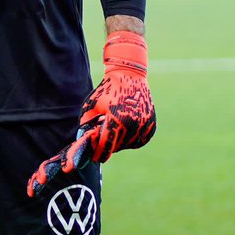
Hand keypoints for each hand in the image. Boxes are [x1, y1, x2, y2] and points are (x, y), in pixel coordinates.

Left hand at [28, 31, 155, 196]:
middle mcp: (133, 125)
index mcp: (116, 120)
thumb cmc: (106, 91)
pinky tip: (125, 126)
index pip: (106, 145)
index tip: (94, 158)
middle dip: (108, 145)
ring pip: (127, 145)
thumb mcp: (90, 107)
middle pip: (116, 147)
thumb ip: (86, 125)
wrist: (130, 77)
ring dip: (119, 142)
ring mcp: (144, 127)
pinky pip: (138, 141)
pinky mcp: (151, 127)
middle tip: (102, 139)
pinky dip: (130, 138)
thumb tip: (83, 142)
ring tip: (115, 125)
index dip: (98, 154)